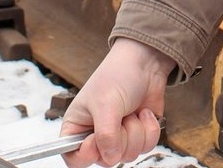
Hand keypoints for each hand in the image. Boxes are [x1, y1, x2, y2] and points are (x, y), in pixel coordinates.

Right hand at [61, 38, 171, 166]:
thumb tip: (110, 158)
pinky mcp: (138, 136)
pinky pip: (146, 148)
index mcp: (77, 127)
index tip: (95, 140)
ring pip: (129, 155)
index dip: (85, 155)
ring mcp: (118, 137)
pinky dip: (149, 129)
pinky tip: (144, 113)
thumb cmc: (117, 76)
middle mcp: (96, 136)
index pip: (73, 158)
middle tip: (120, 116)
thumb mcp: (106, 104)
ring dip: (136, 131)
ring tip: (132, 111)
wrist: (145, 64)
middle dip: (120, 138)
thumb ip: (106, 135)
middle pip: (106, 160)